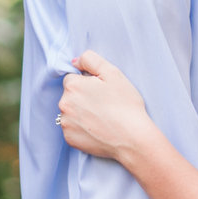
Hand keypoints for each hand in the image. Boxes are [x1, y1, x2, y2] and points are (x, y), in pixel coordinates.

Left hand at [57, 50, 156, 164]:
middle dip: (83, 97)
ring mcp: (65, 123)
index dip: (88, 83)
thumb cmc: (125, 105)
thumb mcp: (113, 73)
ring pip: (70, 112)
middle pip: (70, 95)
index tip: (101, 92)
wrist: (133, 138)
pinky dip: (82, 129)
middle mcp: (64, 104)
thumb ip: (90, 59)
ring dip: (81, 113)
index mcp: (72, 86)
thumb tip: (75, 62)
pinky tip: (97, 129)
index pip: (73, 78)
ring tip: (101, 118)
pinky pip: (72, 129)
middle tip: (103, 105)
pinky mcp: (70, 139)